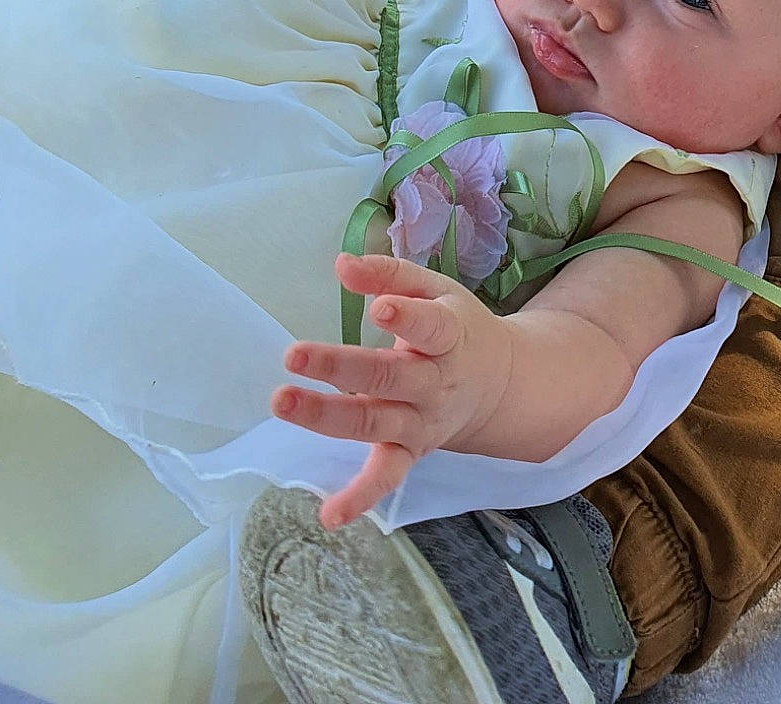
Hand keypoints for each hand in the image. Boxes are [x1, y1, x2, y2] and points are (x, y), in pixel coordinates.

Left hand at [271, 253, 515, 529]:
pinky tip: (329, 515)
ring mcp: (421, 423)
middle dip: (340, 367)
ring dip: (326, 417)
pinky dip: (360, 498)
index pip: (430, 327)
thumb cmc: (457, 328)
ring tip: (282, 401)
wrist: (498, 385)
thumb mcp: (435, 290)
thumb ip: (389, 274)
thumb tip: (341, 264)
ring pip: (373, 423)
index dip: (407, 318)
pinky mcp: (410, 452)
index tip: (379, 308)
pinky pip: (387, 478)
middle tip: (292, 354)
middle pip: (386, 377)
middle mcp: (435, 383)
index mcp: (449, 336)